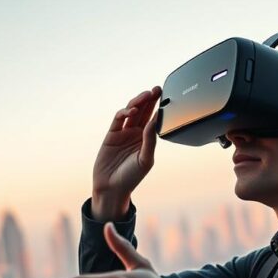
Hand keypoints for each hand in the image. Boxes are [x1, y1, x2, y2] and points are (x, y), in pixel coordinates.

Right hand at [91, 87, 160, 220]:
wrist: (111, 188)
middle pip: (144, 111)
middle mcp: (136, 134)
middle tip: (157, 89)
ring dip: (138, 102)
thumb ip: (150, 140)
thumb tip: (156, 120)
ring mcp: (123, 133)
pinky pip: (118, 120)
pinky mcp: (111, 134)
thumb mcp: (145, 159)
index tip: (166, 97)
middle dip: (150, 99)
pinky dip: (124, 112)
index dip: (159, 107)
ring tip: (146, 95)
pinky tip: (131, 110)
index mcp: (147, 139)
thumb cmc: (131, 178)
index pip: (154, 119)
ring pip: (132, 112)